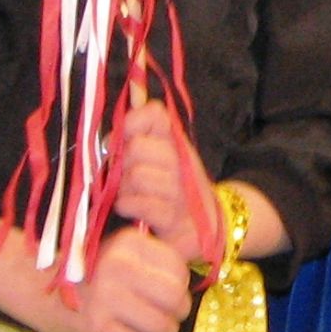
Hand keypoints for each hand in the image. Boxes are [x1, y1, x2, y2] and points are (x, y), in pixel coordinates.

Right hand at [61, 226, 193, 331]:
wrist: (31, 284)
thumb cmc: (86, 273)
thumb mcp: (118, 253)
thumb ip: (150, 264)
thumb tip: (188, 291)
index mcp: (129, 243)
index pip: (178, 270)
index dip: (180, 288)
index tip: (169, 295)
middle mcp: (120, 266)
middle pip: (175, 298)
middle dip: (177, 314)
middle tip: (167, 319)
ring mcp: (106, 297)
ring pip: (161, 325)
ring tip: (146, 330)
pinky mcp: (94, 327)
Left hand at [114, 98, 221, 256]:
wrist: (208, 225)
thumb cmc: (176, 187)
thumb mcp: (166, 154)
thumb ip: (143, 129)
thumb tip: (126, 106)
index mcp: (177, 142)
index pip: (154, 114)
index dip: (132, 122)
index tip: (126, 138)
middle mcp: (181, 162)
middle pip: (136, 147)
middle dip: (122, 161)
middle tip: (125, 172)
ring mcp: (178, 190)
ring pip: (134, 176)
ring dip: (123, 187)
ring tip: (131, 192)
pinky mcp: (171, 217)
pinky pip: (135, 203)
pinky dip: (127, 206)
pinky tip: (134, 208)